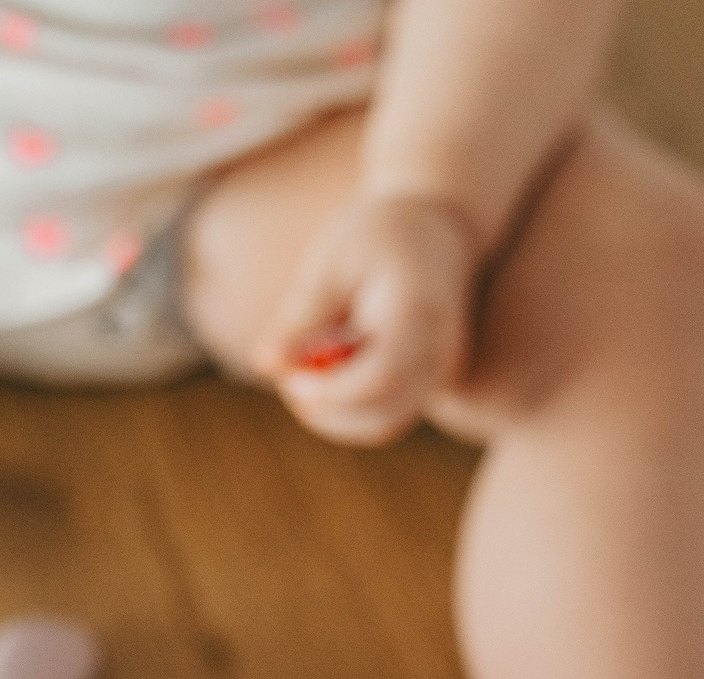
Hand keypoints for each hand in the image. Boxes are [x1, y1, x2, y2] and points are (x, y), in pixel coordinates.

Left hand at [253, 193, 477, 446]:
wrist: (439, 228)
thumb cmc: (377, 236)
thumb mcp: (333, 263)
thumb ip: (302, 315)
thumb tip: (264, 364)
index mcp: (416, 312)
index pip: (381, 376)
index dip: (331, 391)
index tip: (289, 379)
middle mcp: (438, 349)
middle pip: (383, 413)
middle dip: (325, 410)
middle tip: (287, 378)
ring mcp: (440, 371)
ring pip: (384, 425)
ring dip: (333, 417)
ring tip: (302, 376)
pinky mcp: (430, 382)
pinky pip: (388, 417)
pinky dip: (349, 412)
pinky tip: (324, 379)